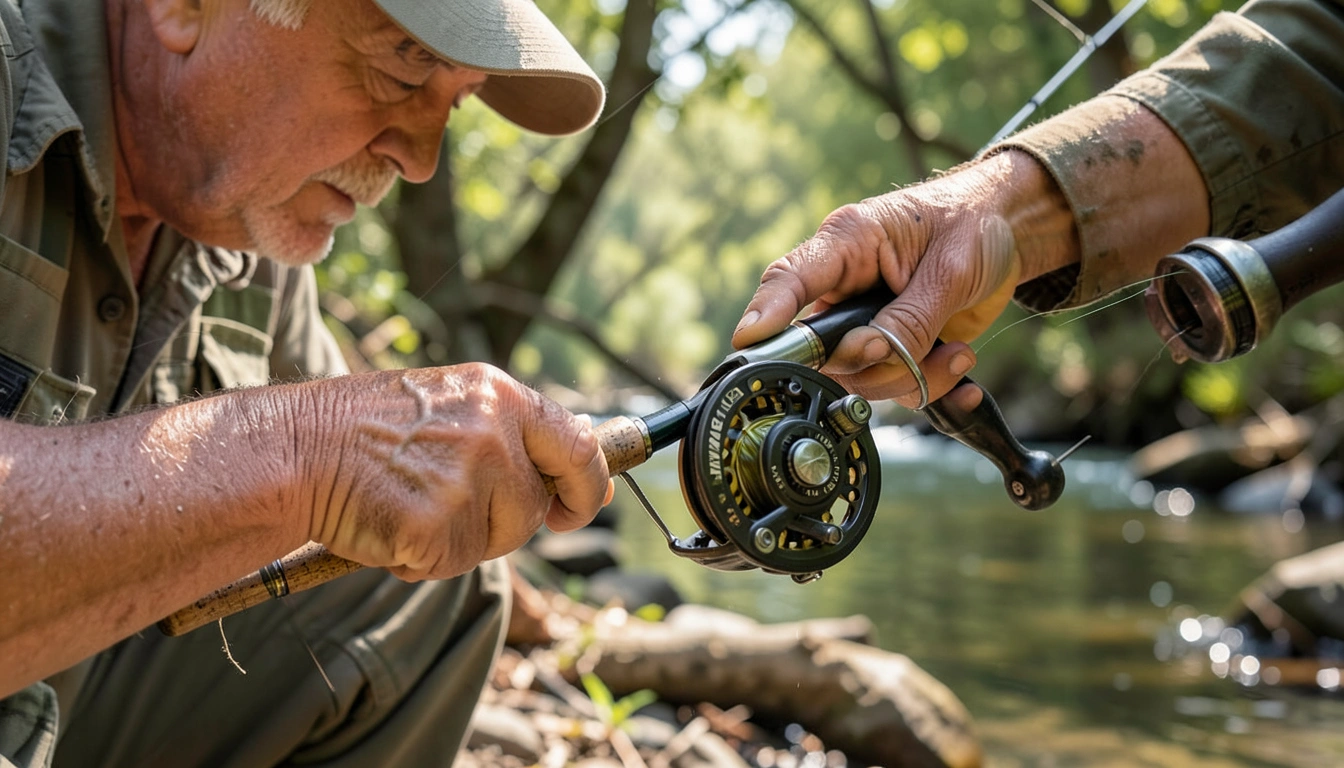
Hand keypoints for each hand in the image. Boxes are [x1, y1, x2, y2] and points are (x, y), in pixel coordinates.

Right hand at [292, 364, 612, 581]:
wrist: (291, 451)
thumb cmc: (364, 433)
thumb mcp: (448, 404)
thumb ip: (505, 430)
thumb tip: (571, 459)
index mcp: (498, 394)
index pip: (578, 444)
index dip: (587, 485)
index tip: (580, 507)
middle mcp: (492, 430)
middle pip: (533, 506)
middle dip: (504, 522)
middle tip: (453, 512)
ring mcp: (466, 478)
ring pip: (496, 540)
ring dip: (459, 541)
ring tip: (408, 506)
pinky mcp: (436, 525)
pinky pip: (451, 564)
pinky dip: (420, 559)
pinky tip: (387, 526)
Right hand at [732, 151, 1058, 407]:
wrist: (1008, 231)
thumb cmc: (973, 224)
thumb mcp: (951, 269)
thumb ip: (912, 317)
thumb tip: (878, 355)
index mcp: (848, 242)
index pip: (789, 280)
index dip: (766, 315)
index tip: (749, 342)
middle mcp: (845, 284)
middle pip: (825, 349)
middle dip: (874, 363)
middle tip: (915, 351)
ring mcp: (864, 319)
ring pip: (861, 376)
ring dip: (913, 376)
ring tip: (955, 352)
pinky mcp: (890, 344)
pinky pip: (894, 385)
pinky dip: (931, 385)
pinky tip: (958, 363)